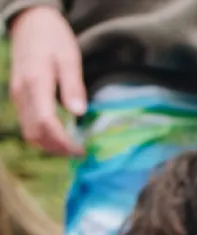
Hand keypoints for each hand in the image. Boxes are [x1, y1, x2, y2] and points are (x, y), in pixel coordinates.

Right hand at [9, 7, 85, 155]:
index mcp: (36, 81)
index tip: (80, 149)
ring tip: (70, 147)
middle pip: (36, 133)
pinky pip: (28, 125)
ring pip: (29, 132)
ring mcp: (17, 95)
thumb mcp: (69, 57)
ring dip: (49, 145)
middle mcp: (22, 92)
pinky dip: (43, 136)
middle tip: (78, 151)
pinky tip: (59, 135)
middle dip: (57, 148)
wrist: (31, 22)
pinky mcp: (18, 97)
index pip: (46, 122)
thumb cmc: (53, 38)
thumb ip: (73, 85)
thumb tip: (78, 112)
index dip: (63, 141)